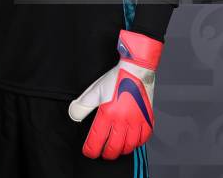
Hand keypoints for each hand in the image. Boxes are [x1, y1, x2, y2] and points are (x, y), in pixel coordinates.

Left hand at [68, 30, 162, 159]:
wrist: (136, 69)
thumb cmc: (116, 78)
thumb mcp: (94, 90)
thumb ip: (83, 105)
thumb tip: (74, 115)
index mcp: (108, 114)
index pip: (97, 141)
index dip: (91, 150)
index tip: (89, 152)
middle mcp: (123, 120)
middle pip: (113, 148)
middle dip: (106, 153)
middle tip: (103, 153)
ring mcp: (137, 121)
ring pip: (129, 146)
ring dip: (121, 150)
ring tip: (116, 147)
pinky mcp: (148, 119)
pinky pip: (143, 139)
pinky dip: (137, 143)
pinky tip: (131, 140)